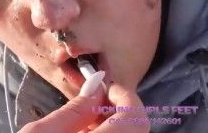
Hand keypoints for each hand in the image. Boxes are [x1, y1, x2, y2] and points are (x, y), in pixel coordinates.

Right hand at [18, 72, 148, 132]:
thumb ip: (71, 110)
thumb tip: (95, 86)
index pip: (135, 116)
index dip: (123, 94)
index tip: (102, 82)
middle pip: (137, 126)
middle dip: (118, 106)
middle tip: (92, 95)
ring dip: (113, 119)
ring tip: (85, 112)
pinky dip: (108, 130)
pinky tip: (86, 128)